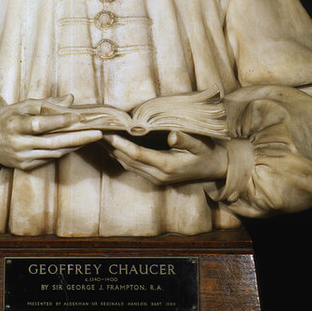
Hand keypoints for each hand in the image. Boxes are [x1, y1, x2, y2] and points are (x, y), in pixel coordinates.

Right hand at [0, 95, 101, 171]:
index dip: (59, 120)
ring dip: (74, 145)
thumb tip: (71, 99)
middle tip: (97, 133)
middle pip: (52, 142)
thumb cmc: (5, 118)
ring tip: (91, 137)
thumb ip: (47, 103)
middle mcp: (18, 143)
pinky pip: (48, 158)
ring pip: (53, 152)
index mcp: (14, 124)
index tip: (78, 115)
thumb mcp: (21, 106)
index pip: (40, 124)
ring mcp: (21, 157)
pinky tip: (75, 144)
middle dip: (77, 138)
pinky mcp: (23, 166)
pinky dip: (63, 151)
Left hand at [101, 131, 227, 185]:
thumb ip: (185, 139)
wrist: (214, 169)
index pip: (138, 155)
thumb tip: (171, 135)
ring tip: (99, 137)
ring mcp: (155, 178)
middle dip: (111, 147)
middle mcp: (158, 175)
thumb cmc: (207, 152)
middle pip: (128, 161)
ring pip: (128, 165)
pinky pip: (132, 167)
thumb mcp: (200, 144)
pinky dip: (121, 156)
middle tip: (96, 132)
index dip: (122, 145)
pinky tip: (113, 146)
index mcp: (167, 166)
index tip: (109, 134)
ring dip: (113, 152)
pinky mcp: (154, 177)